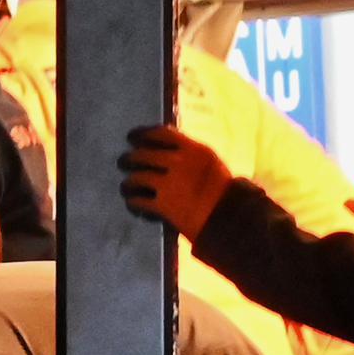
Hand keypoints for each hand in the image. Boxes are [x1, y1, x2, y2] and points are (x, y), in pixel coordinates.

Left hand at [118, 123, 231, 237]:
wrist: (230, 220)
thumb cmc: (227, 195)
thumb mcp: (213, 165)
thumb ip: (193, 157)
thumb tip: (173, 152)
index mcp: (194, 149)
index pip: (161, 133)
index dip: (143, 134)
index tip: (132, 136)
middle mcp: (179, 162)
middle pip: (144, 154)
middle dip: (130, 158)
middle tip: (123, 161)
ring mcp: (169, 184)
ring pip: (137, 177)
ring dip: (128, 182)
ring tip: (125, 186)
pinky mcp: (163, 205)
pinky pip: (139, 201)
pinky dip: (133, 202)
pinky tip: (132, 203)